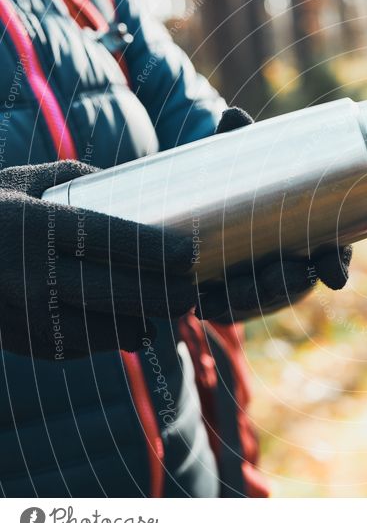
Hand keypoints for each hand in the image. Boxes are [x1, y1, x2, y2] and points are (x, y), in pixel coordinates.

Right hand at [0, 161, 195, 359]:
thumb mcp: (18, 181)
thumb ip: (73, 176)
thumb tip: (127, 180)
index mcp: (32, 226)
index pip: (109, 240)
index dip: (156, 251)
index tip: (190, 254)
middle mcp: (27, 273)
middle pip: (115, 291)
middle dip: (163, 296)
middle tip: (193, 293)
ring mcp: (21, 313)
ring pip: (101, 328)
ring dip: (142, 323)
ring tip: (170, 313)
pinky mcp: (18, 340)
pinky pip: (77, 346)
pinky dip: (110, 340)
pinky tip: (133, 331)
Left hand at [194, 108, 353, 322]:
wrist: (220, 205)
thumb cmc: (249, 181)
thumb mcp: (248, 162)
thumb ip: (244, 143)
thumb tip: (233, 115)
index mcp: (313, 235)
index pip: (334, 255)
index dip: (335, 267)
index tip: (333, 276)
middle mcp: (295, 264)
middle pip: (297, 282)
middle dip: (286, 284)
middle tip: (273, 275)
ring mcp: (266, 283)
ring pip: (264, 298)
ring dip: (250, 300)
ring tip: (227, 293)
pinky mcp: (237, 294)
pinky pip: (233, 307)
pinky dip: (220, 307)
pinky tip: (203, 306)